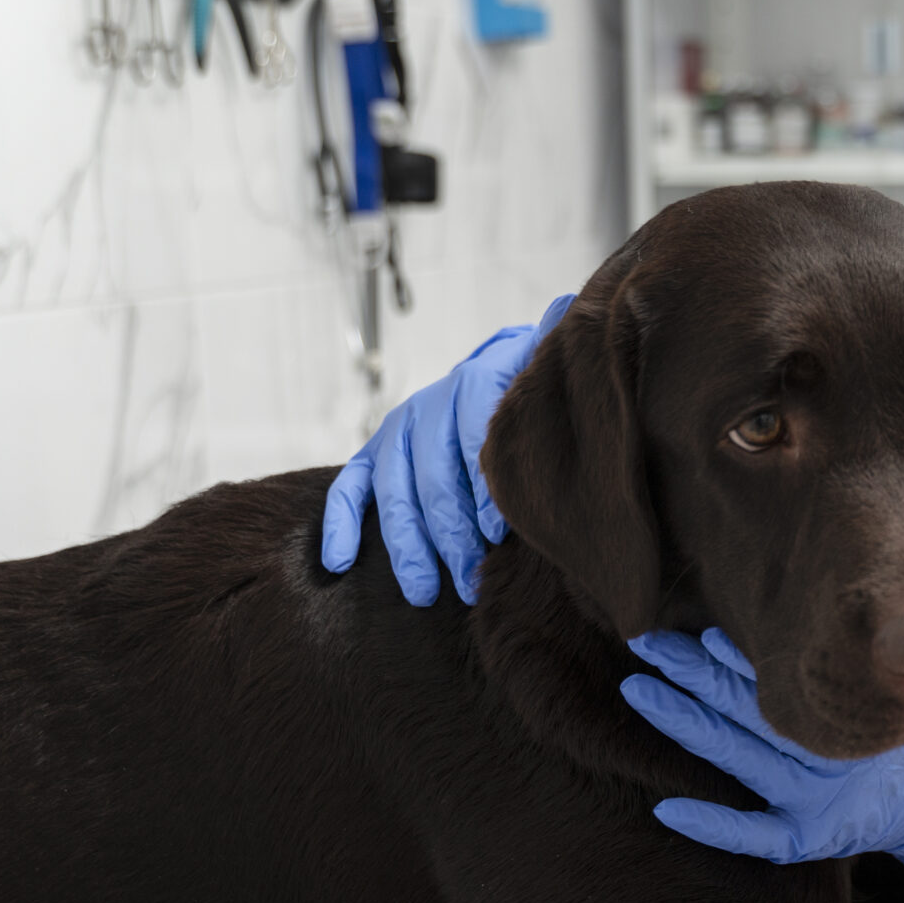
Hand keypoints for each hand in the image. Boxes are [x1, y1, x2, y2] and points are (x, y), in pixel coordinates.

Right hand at [319, 295, 573, 604]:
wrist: (508, 371)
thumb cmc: (538, 389)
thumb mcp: (555, 373)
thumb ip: (557, 355)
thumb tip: (566, 311)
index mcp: (479, 381)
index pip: (475, 431)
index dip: (486, 483)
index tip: (500, 529)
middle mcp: (431, 403)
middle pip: (432, 473)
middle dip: (450, 532)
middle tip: (470, 579)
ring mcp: (399, 430)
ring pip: (393, 490)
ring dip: (407, 543)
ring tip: (426, 591)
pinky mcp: (376, 453)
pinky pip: (350, 488)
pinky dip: (340, 523)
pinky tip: (337, 562)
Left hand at [621, 629, 903, 891]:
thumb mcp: (901, 693)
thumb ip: (861, 661)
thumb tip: (840, 606)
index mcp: (839, 718)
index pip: (771, 680)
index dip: (727, 656)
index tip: (691, 630)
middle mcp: (820, 756)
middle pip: (742, 709)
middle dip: (690, 675)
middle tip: (645, 643)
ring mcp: (809, 802)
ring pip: (734, 758)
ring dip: (684, 724)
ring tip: (640, 691)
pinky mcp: (806, 839)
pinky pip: (752, 836)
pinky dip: (711, 824)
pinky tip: (666, 809)